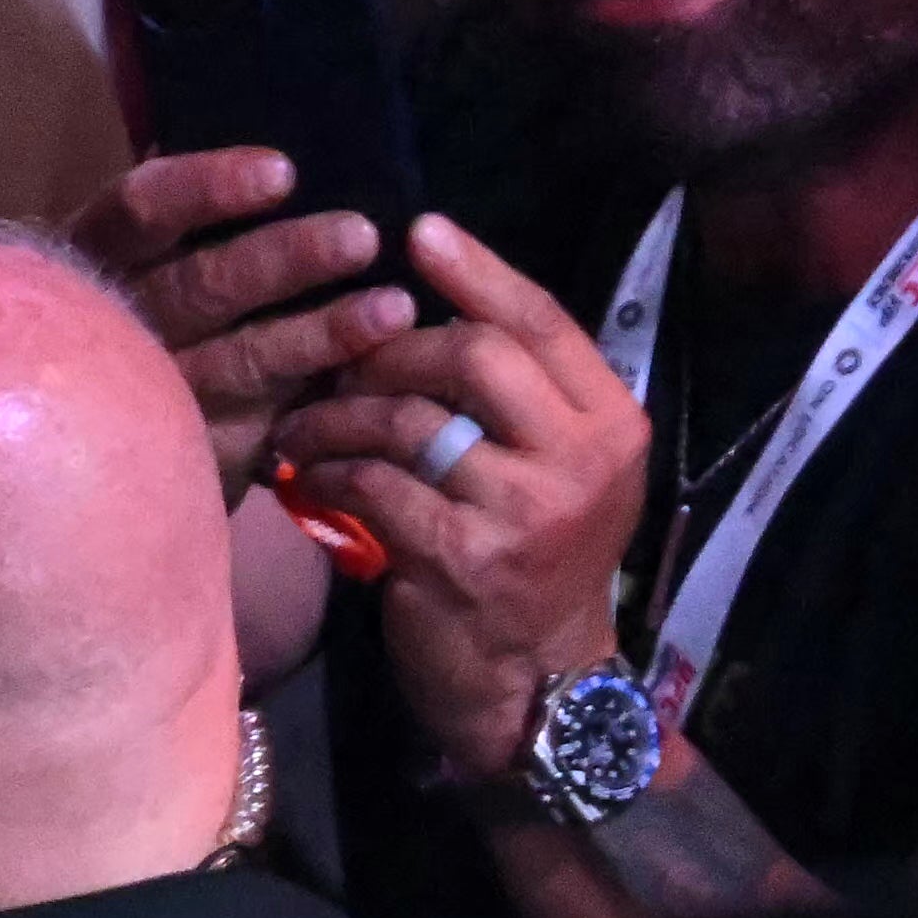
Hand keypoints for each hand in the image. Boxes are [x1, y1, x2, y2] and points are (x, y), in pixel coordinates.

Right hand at [73, 139, 419, 498]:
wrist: (93, 421)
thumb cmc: (144, 295)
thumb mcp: (147, 243)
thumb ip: (189, 201)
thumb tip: (255, 130)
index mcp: (100, 249)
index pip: (144, 208)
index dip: (211, 188)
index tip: (284, 172)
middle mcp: (121, 321)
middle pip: (203, 285)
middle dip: (287, 260)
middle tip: (362, 236)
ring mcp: (159, 392)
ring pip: (243, 361)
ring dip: (323, 333)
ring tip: (394, 309)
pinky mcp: (201, 449)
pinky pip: (268, 426)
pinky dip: (325, 402)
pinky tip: (378, 383)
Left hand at [255, 208, 642, 790]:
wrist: (536, 686)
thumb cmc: (532, 565)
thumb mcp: (559, 471)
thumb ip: (522, 398)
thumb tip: (432, 305)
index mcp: (611, 423)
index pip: (542, 321)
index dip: (476, 270)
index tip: (418, 231)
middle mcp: (582, 461)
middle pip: (473, 355)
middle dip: (392, 349)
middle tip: (344, 365)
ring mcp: (526, 512)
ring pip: (412, 418)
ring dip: (343, 414)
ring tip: (306, 425)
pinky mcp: (465, 559)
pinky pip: (377, 485)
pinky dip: (333, 474)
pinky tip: (310, 478)